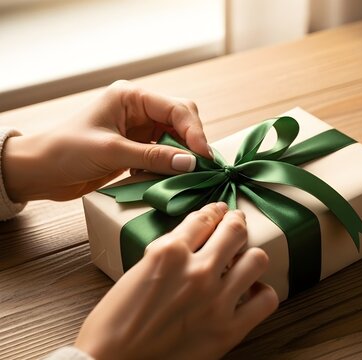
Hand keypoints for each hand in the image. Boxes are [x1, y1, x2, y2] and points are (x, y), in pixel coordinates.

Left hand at [3, 80, 209, 201]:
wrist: (39, 171)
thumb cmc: (66, 152)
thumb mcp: (112, 152)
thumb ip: (153, 157)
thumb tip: (190, 163)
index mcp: (131, 97)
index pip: (177, 108)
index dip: (194, 131)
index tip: (203, 155)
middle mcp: (138, 109)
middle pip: (181, 120)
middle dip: (193, 141)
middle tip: (202, 166)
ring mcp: (139, 129)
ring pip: (176, 138)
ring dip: (183, 156)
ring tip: (189, 174)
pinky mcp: (137, 148)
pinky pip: (164, 154)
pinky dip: (170, 165)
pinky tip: (170, 177)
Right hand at [75, 202, 278, 358]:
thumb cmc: (113, 324)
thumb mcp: (136, 272)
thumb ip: (167, 254)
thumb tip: (191, 243)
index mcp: (169, 253)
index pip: (204, 219)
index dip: (215, 211)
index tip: (220, 211)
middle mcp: (198, 271)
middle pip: (236, 231)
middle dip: (237, 224)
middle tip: (236, 224)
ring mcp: (217, 299)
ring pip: (257, 259)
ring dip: (250, 257)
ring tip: (244, 261)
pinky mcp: (228, 329)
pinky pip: (266, 299)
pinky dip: (261, 292)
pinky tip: (250, 292)